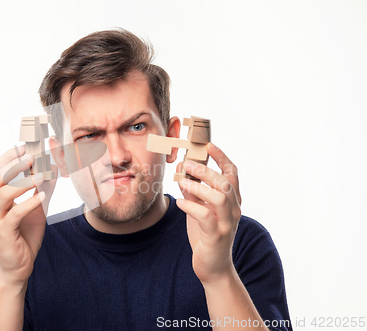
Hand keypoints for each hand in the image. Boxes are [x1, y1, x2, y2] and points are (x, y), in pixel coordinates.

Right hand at [0, 145, 56, 286]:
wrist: (19, 266)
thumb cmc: (24, 235)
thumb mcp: (37, 207)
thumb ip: (42, 188)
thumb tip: (53, 167)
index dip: (10, 156)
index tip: (26, 146)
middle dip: (15, 164)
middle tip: (32, 156)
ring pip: (3, 194)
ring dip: (23, 182)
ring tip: (41, 175)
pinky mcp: (4, 232)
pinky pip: (15, 213)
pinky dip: (28, 202)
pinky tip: (42, 196)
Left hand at [176, 143, 240, 283]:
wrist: (213, 268)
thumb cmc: (206, 236)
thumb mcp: (199, 210)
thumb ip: (194, 192)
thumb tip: (182, 172)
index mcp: (232, 201)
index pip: (232, 174)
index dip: (222, 157)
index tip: (208, 145)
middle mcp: (234, 210)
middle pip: (225, 182)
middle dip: (205, 170)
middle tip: (186, 163)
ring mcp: (227, 223)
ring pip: (219, 197)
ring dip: (199, 186)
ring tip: (182, 182)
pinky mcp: (216, 236)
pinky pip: (205, 217)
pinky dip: (191, 206)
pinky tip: (180, 202)